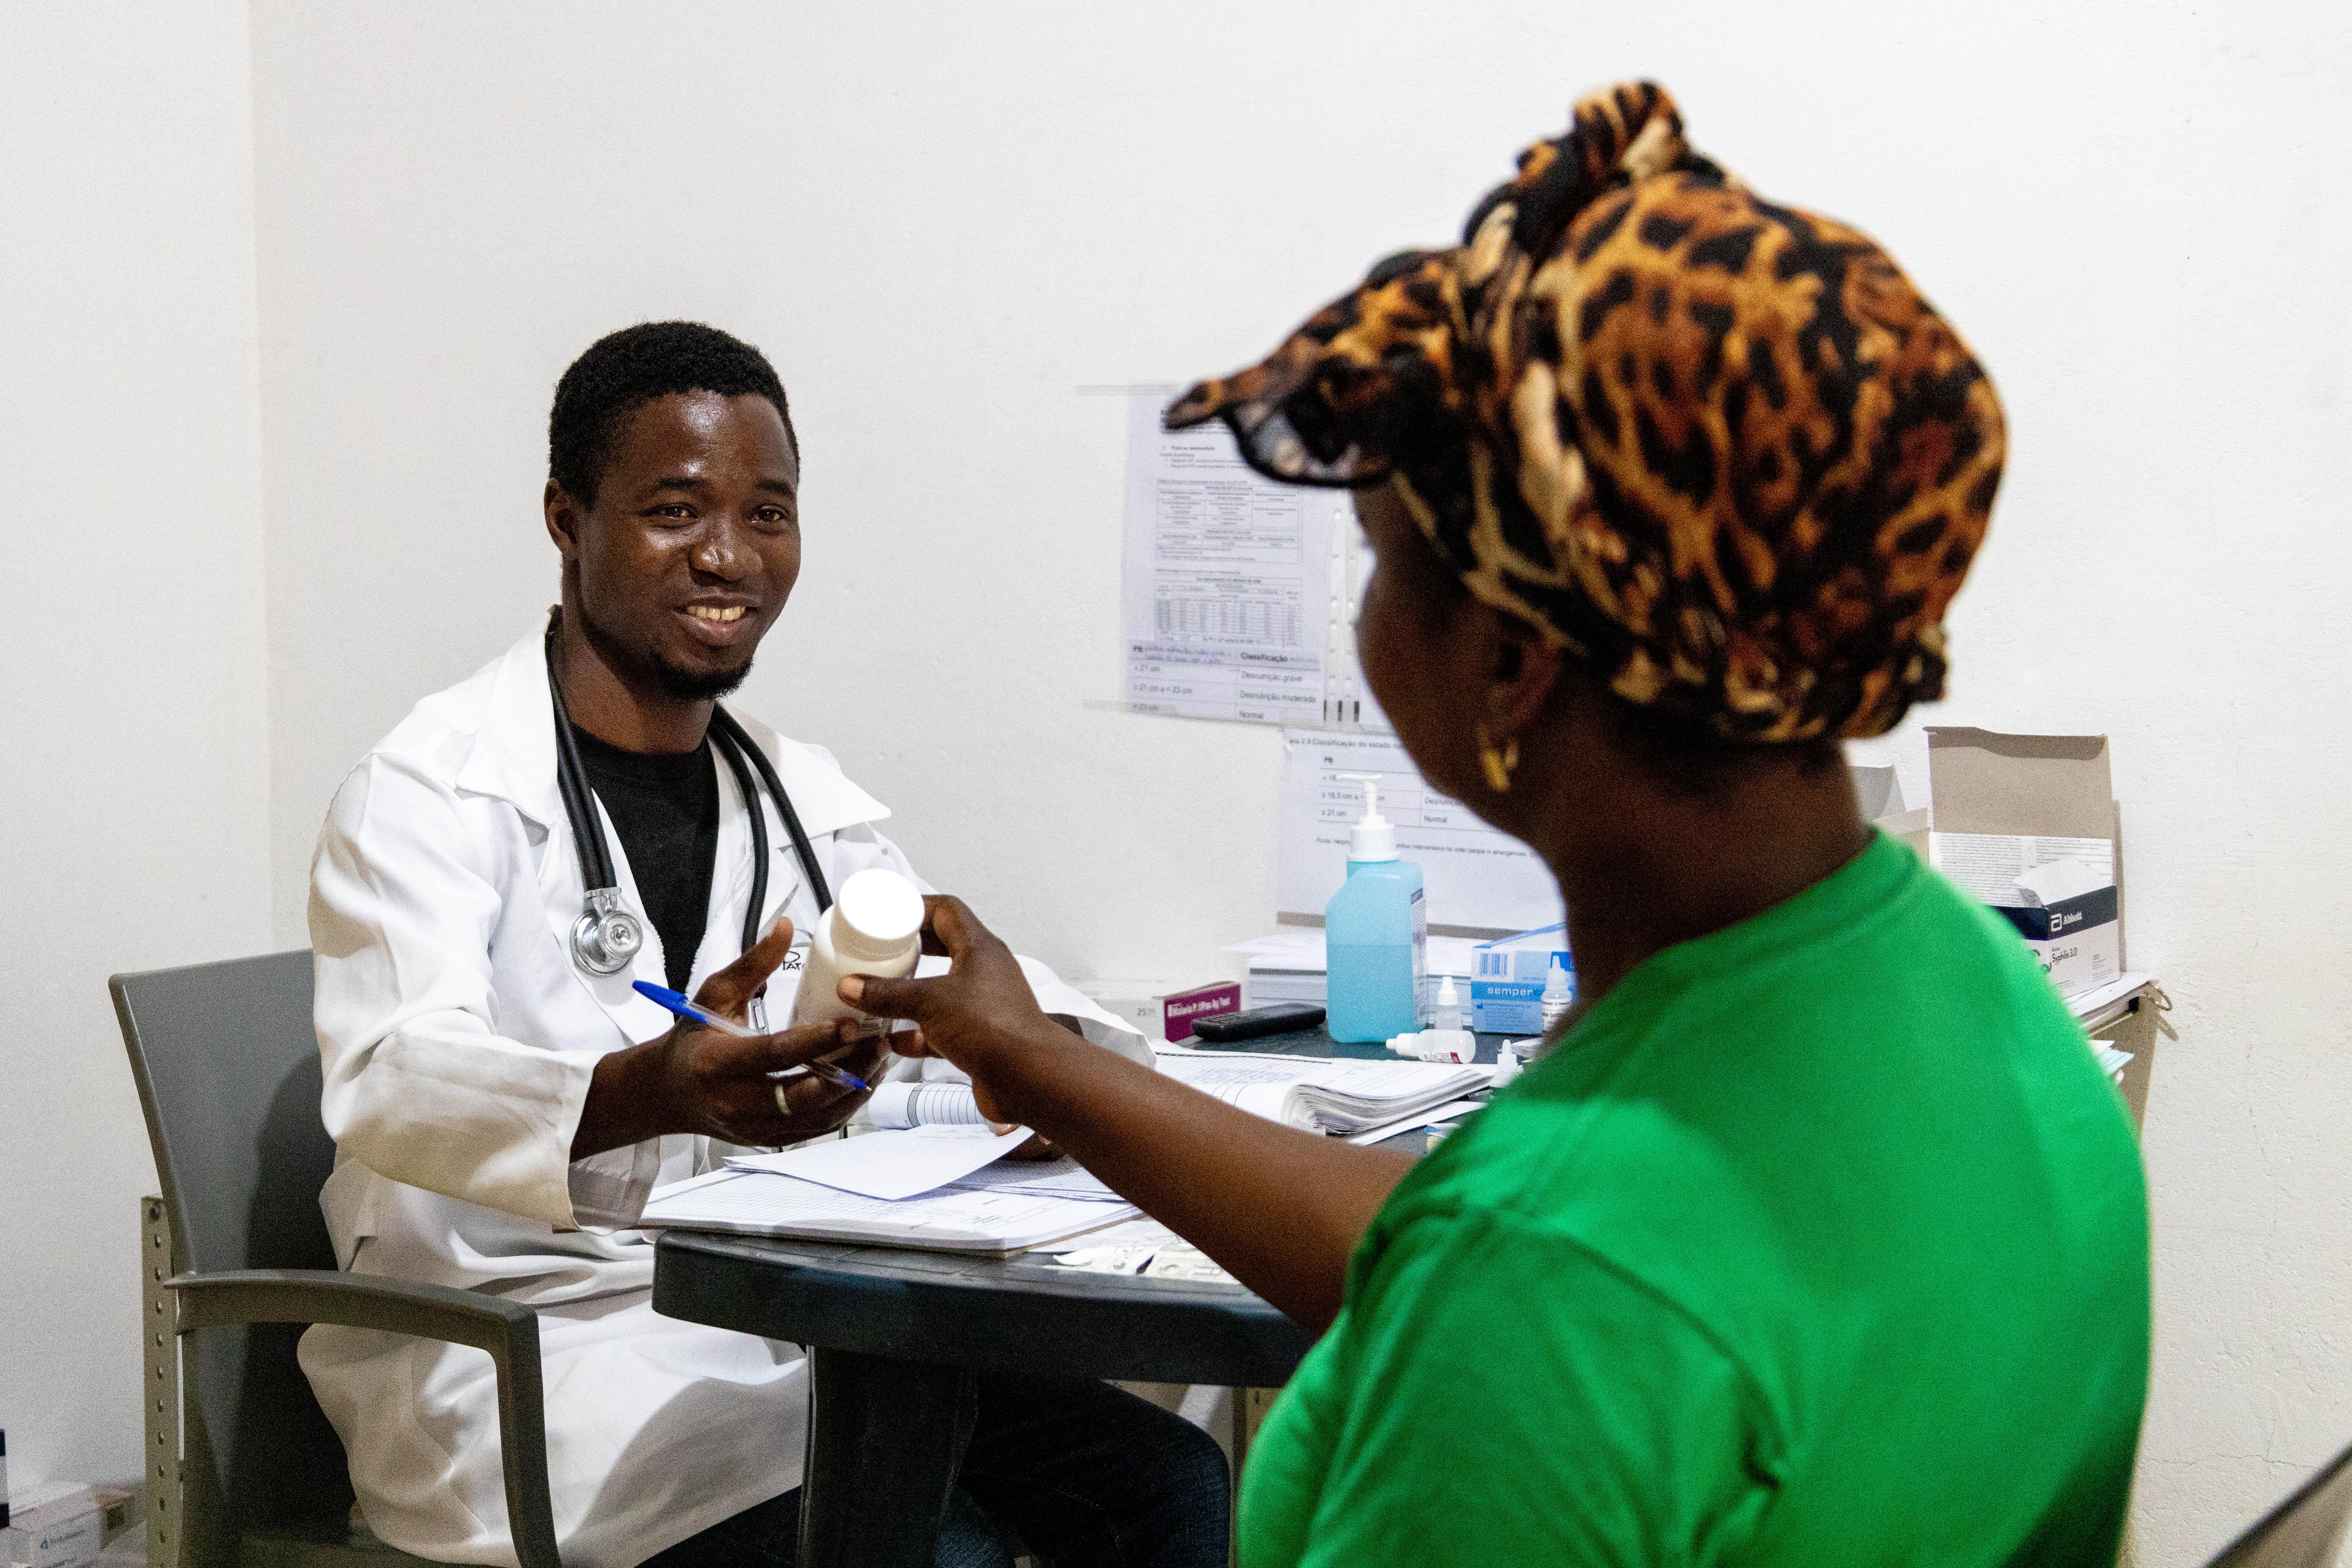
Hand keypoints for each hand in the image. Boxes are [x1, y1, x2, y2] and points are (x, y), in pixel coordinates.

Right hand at [572, 918, 885, 1158]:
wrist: (669, 1092)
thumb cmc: (693, 1039)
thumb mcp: (715, 995)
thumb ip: (752, 964)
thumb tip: (785, 927)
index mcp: (717, 1063)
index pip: (775, 1054)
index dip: (817, 1040)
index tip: (852, 1022)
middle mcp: (735, 1103)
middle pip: (803, 1095)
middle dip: (849, 1070)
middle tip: (880, 1042)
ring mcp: (753, 1128)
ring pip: (816, 1118)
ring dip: (854, 1091)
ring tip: (879, 1059)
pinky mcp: (768, 1140)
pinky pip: (815, 1130)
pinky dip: (843, 1108)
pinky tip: (863, 1082)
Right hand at [838, 895, 1081, 1126]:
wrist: (1029, 1078)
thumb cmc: (998, 1030)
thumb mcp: (931, 1002)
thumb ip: (889, 994)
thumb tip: (856, 986)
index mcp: (980, 950)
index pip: (948, 912)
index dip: (917, 908)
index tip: (888, 914)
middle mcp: (984, 973)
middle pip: (943, 948)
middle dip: (910, 950)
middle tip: (881, 952)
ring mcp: (982, 1006)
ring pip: (940, 991)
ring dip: (910, 994)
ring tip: (881, 993)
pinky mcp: (978, 1038)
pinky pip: (940, 1029)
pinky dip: (916, 1033)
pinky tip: (894, 1039)